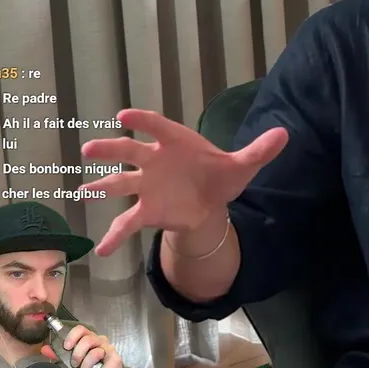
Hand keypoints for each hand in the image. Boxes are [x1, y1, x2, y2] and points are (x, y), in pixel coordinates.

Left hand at [40, 324, 128, 367]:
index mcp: (89, 337)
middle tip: (74, 364)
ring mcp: (109, 350)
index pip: (81, 329)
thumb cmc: (91, 366)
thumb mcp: (74, 360)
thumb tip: (44, 349)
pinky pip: (105, 366)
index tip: (66, 347)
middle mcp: (100, 340)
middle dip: (77, 354)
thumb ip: (60, 354)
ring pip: (96, 353)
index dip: (72, 336)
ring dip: (86, 367)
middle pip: (88, 340)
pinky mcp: (116, 361)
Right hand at [80, 108, 288, 256]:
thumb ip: (259, 150)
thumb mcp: (242, 165)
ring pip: (120, 183)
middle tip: (90, 148)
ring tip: (82, 191)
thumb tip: (286, 133)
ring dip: (101, 187)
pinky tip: (101, 251)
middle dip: (110, 149)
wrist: (211, 202)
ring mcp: (147, 186)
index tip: (124, 116)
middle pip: (129, 152)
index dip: (142, 120)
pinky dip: (114, 237)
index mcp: (176, 142)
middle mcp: (155, 161)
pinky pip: (127, 223)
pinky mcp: (148, 210)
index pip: (156, 125)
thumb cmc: (219, 176)